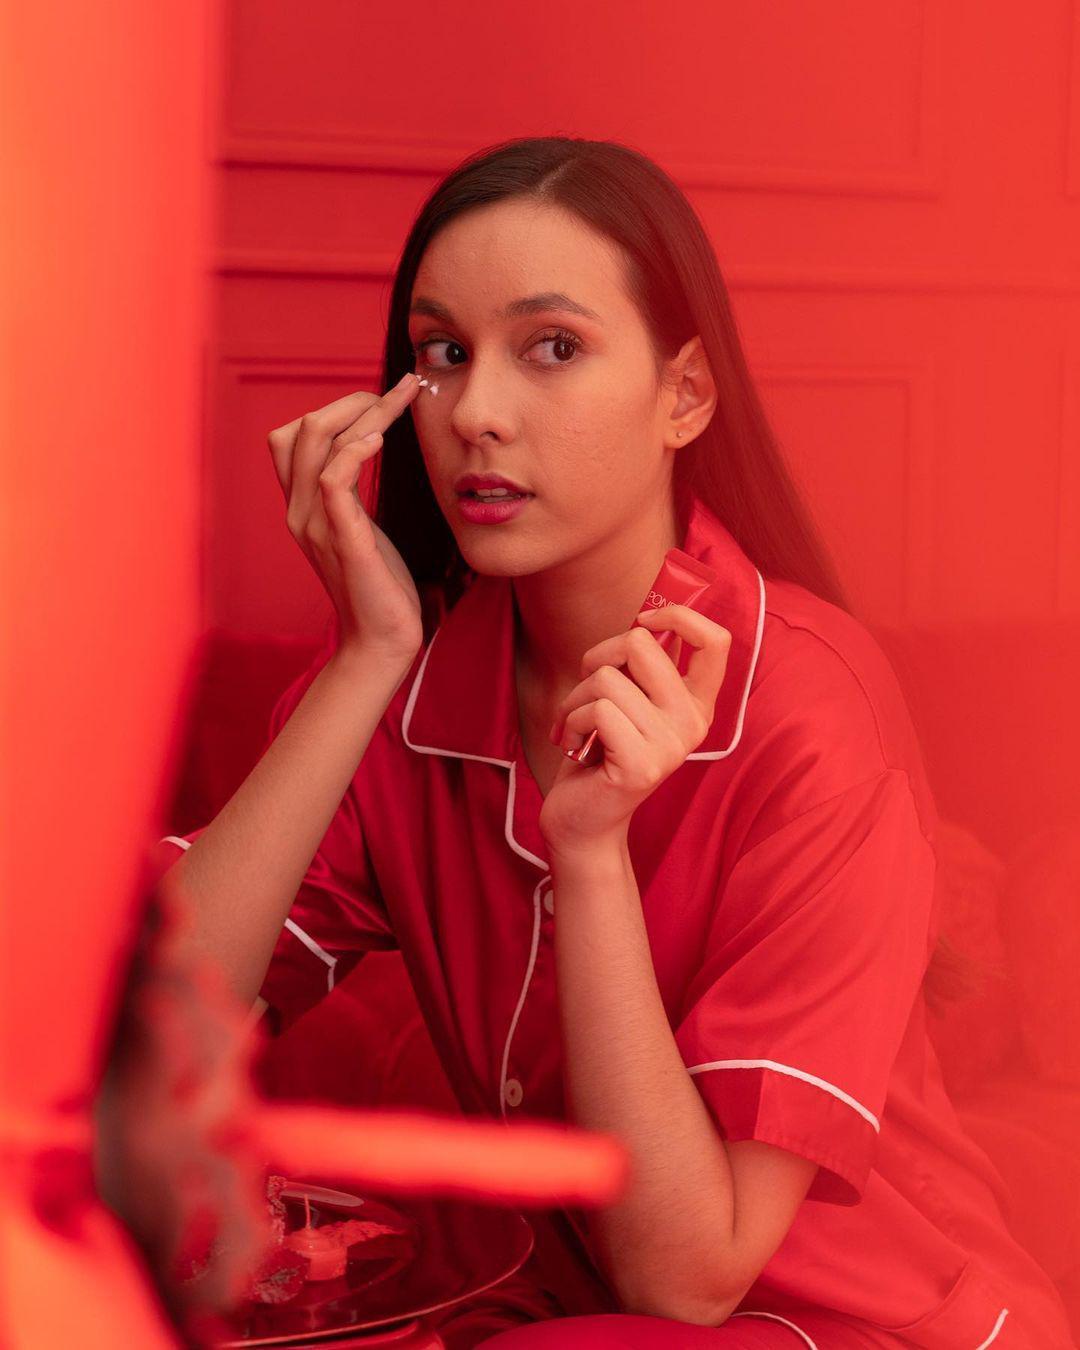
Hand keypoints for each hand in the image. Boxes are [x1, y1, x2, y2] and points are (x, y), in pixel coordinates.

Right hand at [267, 371, 425, 662]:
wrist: (381, 641)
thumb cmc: (379, 584)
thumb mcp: (357, 527)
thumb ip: (349, 493)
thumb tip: (364, 449)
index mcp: (300, 507)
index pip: (289, 437)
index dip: (330, 409)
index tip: (379, 400)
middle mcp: (299, 511)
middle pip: (301, 429)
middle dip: (350, 400)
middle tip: (397, 393)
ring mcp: (316, 525)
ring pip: (316, 442)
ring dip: (362, 412)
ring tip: (398, 402)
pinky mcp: (342, 540)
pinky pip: (334, 480)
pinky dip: (355, 450)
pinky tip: (380, 439)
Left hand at [537, 605, 731, 858]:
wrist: (583, 821)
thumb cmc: (599, 752)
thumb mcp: (627, 701)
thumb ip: (641, 667)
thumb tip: (644, 620)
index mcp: (696, 704)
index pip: (716, 640)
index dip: (678, 615)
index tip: (642, 624)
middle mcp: (693, 723)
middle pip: (641, 644)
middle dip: (598, 657)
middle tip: (587, 691)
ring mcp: (672, 745)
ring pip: (607, 678)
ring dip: (575, 698)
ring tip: (577, 726)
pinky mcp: (643, 765)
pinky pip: (597, 709)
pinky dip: (570, 721)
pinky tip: (574, 744)